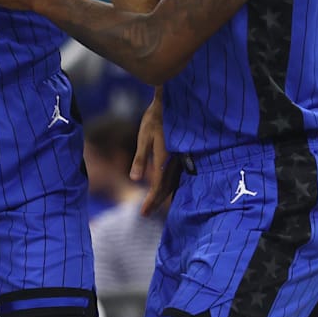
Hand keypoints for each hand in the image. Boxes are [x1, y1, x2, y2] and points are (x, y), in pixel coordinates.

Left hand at [130, 96, 176, 215]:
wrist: (173, 102)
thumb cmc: (155, 118)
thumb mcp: (144, 137)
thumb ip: (140, 159)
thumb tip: (134, 179)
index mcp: (164, 160)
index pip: (158, 186)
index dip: (151, 200)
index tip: (143, 213)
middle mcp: (176, 162)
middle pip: (167, 188)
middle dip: (156, 201)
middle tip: (145, 213)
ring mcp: (182, 159)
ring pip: (174, 183)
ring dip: (163, 194)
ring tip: (153, 204)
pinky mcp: (184, 155)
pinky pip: (178, 175)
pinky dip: (170, 184)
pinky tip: (165, 187)